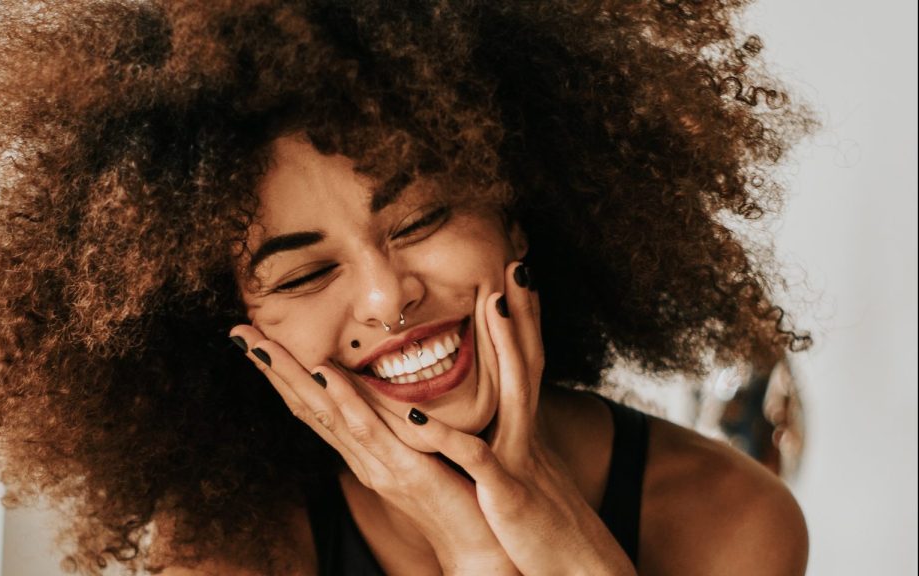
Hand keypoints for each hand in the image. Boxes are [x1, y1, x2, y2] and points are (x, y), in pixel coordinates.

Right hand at [228, 326, 518, 574]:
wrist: (480, 547)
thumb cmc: (454, 496)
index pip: (313, 405)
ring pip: (325, 414)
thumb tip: (382, 389)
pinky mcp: (405, 471)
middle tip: (239, 333)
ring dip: (292, 377)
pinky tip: (326, 374)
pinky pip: (369, 432)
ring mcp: (378, 464)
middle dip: (272, 369)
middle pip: (306, 406)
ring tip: (262, 345)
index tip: (256, 339)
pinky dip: (345, 401)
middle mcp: (360, 457)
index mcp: (362, 450)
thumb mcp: (418, 451)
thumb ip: (397, 424)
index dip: (283, 373)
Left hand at [406, 261, 636, 574]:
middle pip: (529, 363)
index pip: (526, 367)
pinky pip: (477, 459)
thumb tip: (502, 426)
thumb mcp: (527, 481)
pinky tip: (420, 417)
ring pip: (516, 393)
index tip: (514, 280)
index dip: (521, 323)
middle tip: (517, 264)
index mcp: (525, 435)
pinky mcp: (509, 494)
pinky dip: (449, 437)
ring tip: (492, 304)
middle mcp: (528, 438)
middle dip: (523, 314)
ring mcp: (521, 462)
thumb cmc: (546, 535)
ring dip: (506, 347)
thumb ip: (511, 448)